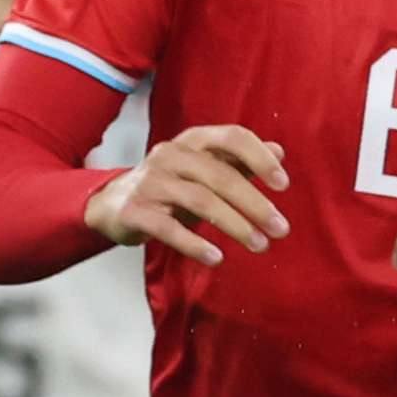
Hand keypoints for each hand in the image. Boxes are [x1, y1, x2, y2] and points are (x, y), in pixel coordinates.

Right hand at [87, 126, 287, 264]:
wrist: (113, 204)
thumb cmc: (172, 185)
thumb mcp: (206, 170)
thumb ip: (240, 161)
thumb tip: (280, 150)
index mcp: (192, 140)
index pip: (232, 137)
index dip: (260, 158)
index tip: (284, 185)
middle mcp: (170, 155)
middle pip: (220, 176)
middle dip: (255, 204)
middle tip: (281, 229)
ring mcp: (150, 181)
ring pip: (200, 201)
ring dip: (235, 225)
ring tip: (260, 245)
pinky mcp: (134, 210)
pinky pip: (167, 228)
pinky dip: (194, 244)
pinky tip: (217, 259)